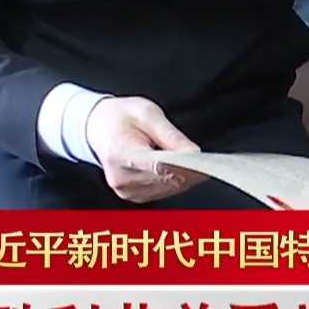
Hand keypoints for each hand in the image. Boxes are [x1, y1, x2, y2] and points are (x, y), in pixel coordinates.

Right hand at [85, 96, 204, 203]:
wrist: (98, 128)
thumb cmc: (121, 117)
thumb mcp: (147, 112)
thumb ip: (170, 135)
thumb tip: (193, 153)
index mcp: (121, 153)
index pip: (157, 166)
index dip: (183, 166)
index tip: (202, 162)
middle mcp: (121, 178)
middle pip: (165, 180)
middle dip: (189, 170)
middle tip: (209, 161)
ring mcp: (126, 190)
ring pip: (168, 189)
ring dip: (184, 177)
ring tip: (195, 162)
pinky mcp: (133, 195)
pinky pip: (163, 192)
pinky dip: (175, 181)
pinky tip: (181, 169)